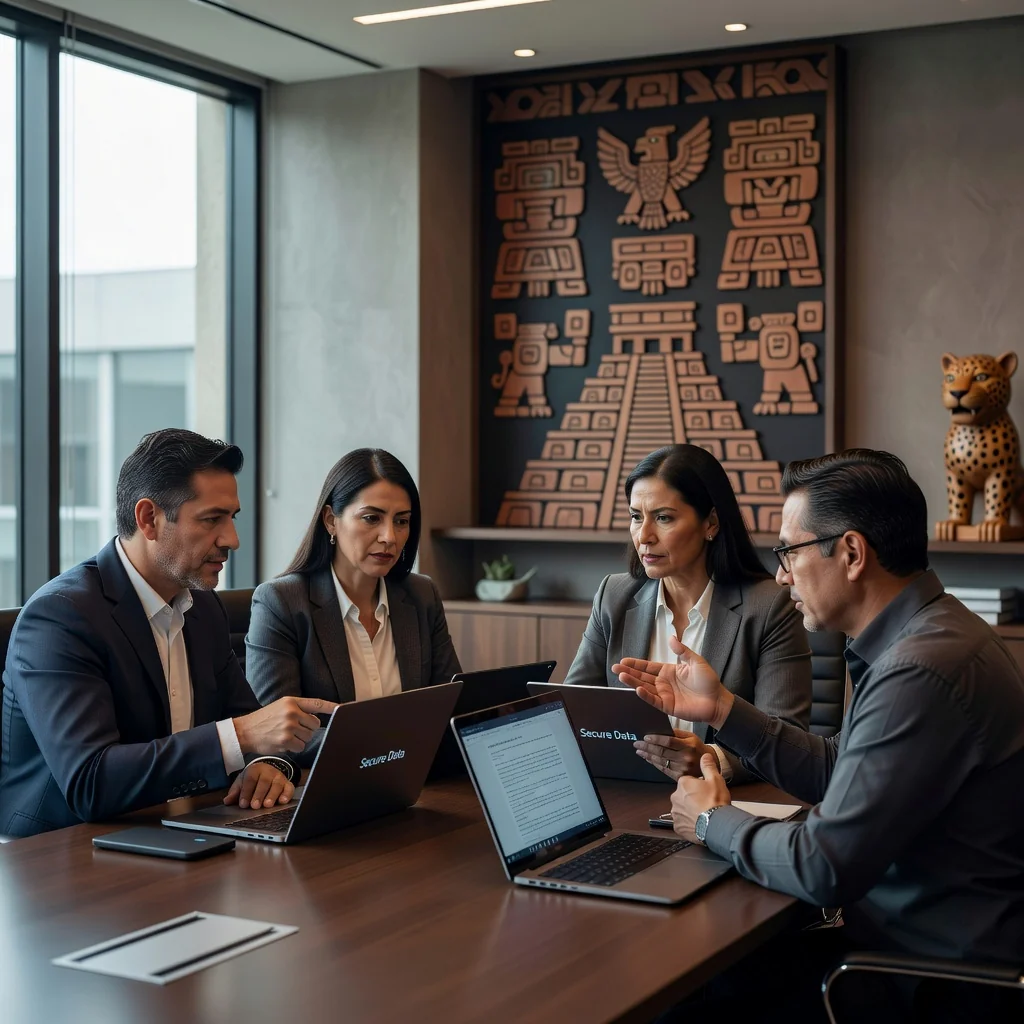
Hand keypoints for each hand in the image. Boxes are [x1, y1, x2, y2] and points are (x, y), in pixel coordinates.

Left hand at [224, 762, 293, 809]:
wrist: (268, 769)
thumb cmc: (253, 778)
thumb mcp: (242, 781)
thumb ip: (235, 792)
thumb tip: (227, 801)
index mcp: (255, 770)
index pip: (250, 780)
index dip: (246, 792)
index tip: (243, 804)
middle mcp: (268, 772)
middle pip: (264, 782)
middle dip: (259, 794)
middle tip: (255, 806)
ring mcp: (279, 777)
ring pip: (277, 785)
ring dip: (272, 795)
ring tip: (267, 805)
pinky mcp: (288, 783)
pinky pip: (289, 788)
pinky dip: (287, 794)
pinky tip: (282, 801)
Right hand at [233, 696, 338, 754]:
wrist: (245, 731)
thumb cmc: (265, 719)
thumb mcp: (281, 706)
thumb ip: (298, 708)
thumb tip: (316, 719)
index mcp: (292, 701)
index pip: (317, 703)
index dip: (332, 707)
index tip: (344, 708)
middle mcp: (292, 712)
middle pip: (315, 724)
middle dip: (307, 729)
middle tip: (293, 728)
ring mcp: (289, 726)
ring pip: (308, 737)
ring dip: (300, 739)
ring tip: (286, 735)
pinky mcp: (285, 740)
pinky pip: (301, 747)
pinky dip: (294, 747)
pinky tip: (283, 743)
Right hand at [613, 635, 733, 728]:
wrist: (717, 700)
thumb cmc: (708, 681)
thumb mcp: (696, 661)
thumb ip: (682, 651)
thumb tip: (671, 637)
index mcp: (669, 671)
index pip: (648, 667)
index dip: (636, 664)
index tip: (623, 660)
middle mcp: (663, 683)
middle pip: (642, 677)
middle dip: (628, 672)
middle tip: (615, 668)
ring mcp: (664, 695)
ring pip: (644, 688)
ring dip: (633, 682)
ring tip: (621, 676)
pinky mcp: (668, 706)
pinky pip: (653, 700)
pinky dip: (645, 695)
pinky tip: (637, 689)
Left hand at [634, 730, 718, 780]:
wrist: (712, 765)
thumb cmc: (698, 748)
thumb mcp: (691, 736)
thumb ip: (677, 733)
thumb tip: (660, 731)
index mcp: (689, 745)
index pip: (669, 742)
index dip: (655, 739)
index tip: (645, 737)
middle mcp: (686, 758)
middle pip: (662, 752)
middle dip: (647, 747)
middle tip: (637, 744)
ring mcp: (683, 769)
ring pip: (661, 761)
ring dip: (648, 756)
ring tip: (639, 751)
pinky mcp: (680, 777)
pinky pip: (664, 769)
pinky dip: (654, 763)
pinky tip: (648, 759)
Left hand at [670, 753, 730, 842]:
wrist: (717, 825)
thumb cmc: (715, 802)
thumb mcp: (716, 779)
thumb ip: (708, 766)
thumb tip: (705, 755)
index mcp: (683, 783)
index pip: (688, 781)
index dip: (699, 786)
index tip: (707, 792)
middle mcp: (675, 797)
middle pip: (683, 795)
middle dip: (692, 798)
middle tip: (706, 803)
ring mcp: (675, 813)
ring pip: (682, 809)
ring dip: (690, 811)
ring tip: (703, 815)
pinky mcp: (677, 827)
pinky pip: (682, 823)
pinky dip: (688, 823)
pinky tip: (699, 823)